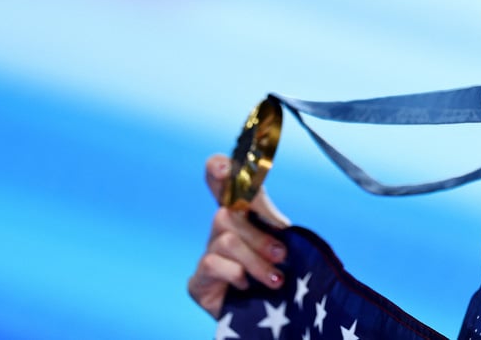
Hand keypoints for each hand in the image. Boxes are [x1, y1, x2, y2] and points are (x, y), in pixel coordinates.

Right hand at [187, 154, 290, 317]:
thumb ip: (274, 227)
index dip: (218, 168)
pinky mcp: (198, 279)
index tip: (224, 166)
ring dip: (256, 260)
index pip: (222, 182)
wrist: (266, 314)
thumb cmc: (274, 274)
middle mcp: (221, 230)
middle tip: (282, 255)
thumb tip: (276, 222)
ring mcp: (208, 253)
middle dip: (259, 236)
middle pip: (226, 213)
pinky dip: (236, 274)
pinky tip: (245, 286)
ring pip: (226, 240)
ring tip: (275, 279)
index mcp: (242, 214)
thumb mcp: (281, 245)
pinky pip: (214, 263)